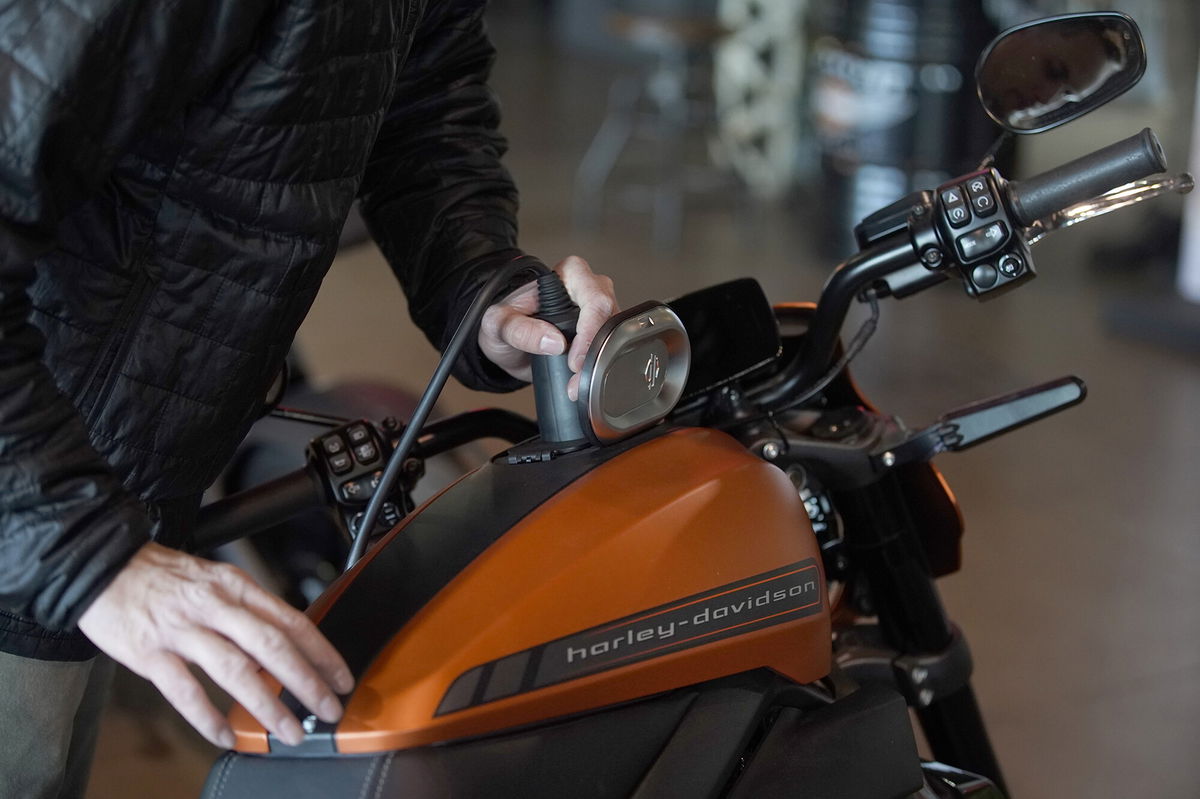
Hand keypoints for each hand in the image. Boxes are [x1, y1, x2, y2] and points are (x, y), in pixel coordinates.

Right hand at [78, 542, 352, 748]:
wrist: (101, 564)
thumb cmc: (161, 576)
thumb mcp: (214, 580)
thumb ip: (246, 610)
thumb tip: (279, 647)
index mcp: (236, 587)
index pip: (292, 621)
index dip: (322, 652)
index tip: (341, 678)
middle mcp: (215, 606)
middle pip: (272, 647)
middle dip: (305, 682)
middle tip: (326, 710)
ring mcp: (182, 629)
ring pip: (235, 671)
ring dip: (266, 706)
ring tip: (286, 732)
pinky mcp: (149, 652)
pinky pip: (185, 692)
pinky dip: (207, 718)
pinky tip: (224, 735)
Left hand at [479, 255, 616, 398]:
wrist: (508, 343)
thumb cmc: (505, 322)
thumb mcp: (499, 324)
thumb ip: (520, 330)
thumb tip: (553, 341)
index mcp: (567, 275)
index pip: (593, 298)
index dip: (589, 329)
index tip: (575, 358)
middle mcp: (588, 289)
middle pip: (609, 317)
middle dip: (595, 352)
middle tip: (576, 377)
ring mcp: (597, 312)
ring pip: (614, 336)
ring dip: (597, 364)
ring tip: (575, 385)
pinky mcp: (600, 333)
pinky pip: (611, 349)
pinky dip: (598, 369)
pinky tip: (583, 382)